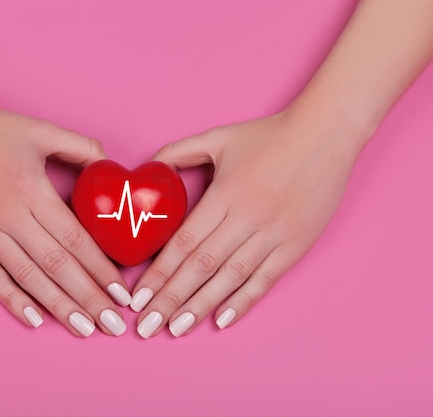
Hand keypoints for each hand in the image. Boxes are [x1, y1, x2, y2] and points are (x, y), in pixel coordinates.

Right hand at [0, 98, 129, 336]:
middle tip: (113, 324)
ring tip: (84, 329)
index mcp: (32, 189)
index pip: (76, 239)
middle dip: (89, 298)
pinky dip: (13, 300)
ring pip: (28, 277)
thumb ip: (80, 146)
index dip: (101, 269)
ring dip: (59, 306)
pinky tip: (35, 320)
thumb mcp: (40, 129)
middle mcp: (9, 215)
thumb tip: (109, 166)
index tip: (121, 293)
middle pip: (58, 265)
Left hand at [131, 111, 361, 337]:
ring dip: (201, 306)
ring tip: (176, 329)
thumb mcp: (218, 136)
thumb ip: (178, 152)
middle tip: (147, 326)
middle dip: (170, 299)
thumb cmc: (268, 135)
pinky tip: (221, 320)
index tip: (139, 297)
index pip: (183, 243)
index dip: (159, 273)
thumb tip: (149, 167)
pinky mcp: (295, 245)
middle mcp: (247, 218)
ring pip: (231, 278)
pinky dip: (243, 301)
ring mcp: (274, 234)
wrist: (326, 135)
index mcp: (224, 194)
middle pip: (201, 267)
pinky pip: (265, 279)